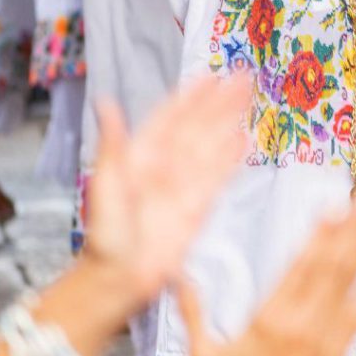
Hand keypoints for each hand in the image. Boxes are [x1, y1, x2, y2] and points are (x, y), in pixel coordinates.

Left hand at [85, 74, 249, 304]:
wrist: (120, 279)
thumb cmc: (106, 233)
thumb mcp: (106, 182)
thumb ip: (113, 141)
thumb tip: (106, 102)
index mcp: (142, 154)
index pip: (172, 116)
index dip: (191, 96)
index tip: (210, 76)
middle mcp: (167, 164)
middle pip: (199, 126)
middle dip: (221, 102)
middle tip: (244, 78)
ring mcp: (184, 184)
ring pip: (212, 145)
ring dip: (231, 121)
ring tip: (249, 98)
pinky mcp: (198, 206)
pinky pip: (219, 176)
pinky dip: (232, 157)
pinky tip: (245, 140)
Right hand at [178, 208, 355, 355]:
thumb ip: (191, 312)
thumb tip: (173, 276)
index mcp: (269, 319)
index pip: (298, 267)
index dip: (318, 236)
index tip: (331, 209)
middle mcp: (302, 324)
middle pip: (328, 268)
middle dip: (347, 232)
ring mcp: (323, 338)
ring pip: (347, 285)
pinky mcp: (336, 353)